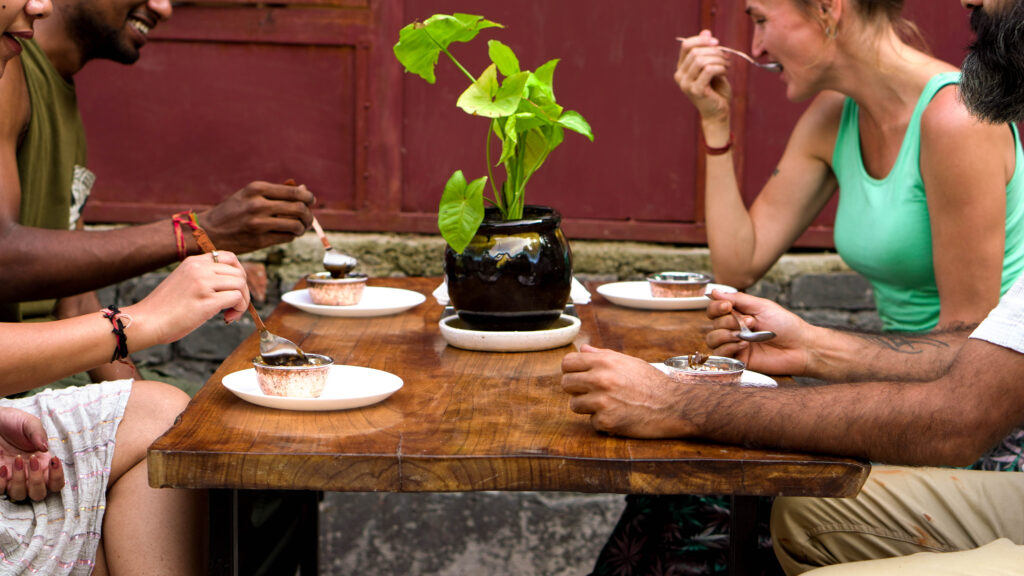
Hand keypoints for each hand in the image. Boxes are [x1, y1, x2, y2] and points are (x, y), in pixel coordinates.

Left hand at [0, 407, 63, 500]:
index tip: (53, 460)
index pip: (56, 482)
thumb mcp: (29, 423)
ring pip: (20, 495)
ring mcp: (13, 478)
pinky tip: (2, 466)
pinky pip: (1, 490)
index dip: (57, 477)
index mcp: (44, 463)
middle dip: (37, 481)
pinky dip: (2, 481)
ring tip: (16, 460)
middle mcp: (30, 475)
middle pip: (39, 494)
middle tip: (33, 461)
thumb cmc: (13, 422)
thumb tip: (45, 447)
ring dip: (19, 480)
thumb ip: (38, 434)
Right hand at [130, 252, 250, 344]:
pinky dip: (238, 309)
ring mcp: (202, 283)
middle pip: (239, 272)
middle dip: (243, 291)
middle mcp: (199, 268)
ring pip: (240, 284)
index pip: (229, 257)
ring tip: (230, 313)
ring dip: (242, 302)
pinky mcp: (206, 300)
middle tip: (233, 306)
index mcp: (193, 262)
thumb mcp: (182, 282)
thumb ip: (201, 277)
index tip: (234, 289)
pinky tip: (227, 318)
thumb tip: (229, 284)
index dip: (238, 273)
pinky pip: (237, 298)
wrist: (146, 321)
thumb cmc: (163, 308)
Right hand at [198, 181, 314, 253]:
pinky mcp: (259, 240)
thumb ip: (276, 192)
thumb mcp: (249, 194)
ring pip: (295, 225)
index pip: (294, 192)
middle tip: (308, 218)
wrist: (208, 231)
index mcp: (256, 188)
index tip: (310, 201)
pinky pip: (287, 237)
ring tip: (299, 228)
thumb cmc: (233, 211)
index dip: (308, 197)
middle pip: (299, 208)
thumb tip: (304, 189)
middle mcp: (258, 204)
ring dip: (302, 227)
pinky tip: (288, 234)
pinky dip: (292, 236)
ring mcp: (258, 223)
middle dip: (308, 214)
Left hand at [561, 345, 695, 437]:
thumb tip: (582, 349)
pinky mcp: (607, 421)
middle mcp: (600, 379)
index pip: (567, 363)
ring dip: (588, 407)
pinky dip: (603, 422)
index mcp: (604, 361)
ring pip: (574, 405)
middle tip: (593, 393)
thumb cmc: (652, 383)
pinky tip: (619, 416)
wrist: (674, 406)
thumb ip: (602, 355)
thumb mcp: (629, 362)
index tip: (579, 376)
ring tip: (608, 405)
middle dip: (577, 389)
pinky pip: (591, 422)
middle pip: (566, 384)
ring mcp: (602, 401)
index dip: (571, 370)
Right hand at [675, 30, 732, 125]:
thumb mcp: (712, 66)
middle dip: (714, 51)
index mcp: (681, 69)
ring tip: (727, 65)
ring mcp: (686, 85)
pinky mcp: (696, 91)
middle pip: (695, 52)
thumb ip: (707, 51)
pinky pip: (708, 70)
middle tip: (726, 57)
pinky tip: (726, 71)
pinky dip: (720, 67)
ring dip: (718, 59)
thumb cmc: (716, 90)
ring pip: (701, 60)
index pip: (686, 46)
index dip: (701, 40)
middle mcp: (680, 76)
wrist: (718, 112)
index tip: (717, 42)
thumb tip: (706, 31)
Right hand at [705, 290, 810, 375]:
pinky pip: (719, 354)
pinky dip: (729, 347)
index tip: (727, 306)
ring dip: (726, 335)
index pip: (714, 309)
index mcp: (738, 314)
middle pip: (712, 324)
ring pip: (712, 339)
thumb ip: (737, 299)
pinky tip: (745, 345)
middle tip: (750, 323)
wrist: (800, 347)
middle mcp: (733, 328)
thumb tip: (714, 291)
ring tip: (745, 335)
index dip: (716, 307)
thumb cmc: (785, 325)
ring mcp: (734, 344)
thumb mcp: (761, 306)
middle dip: (728, 321)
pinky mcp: (737, 359)